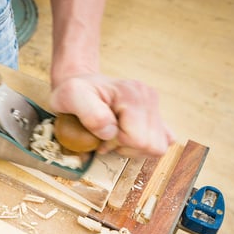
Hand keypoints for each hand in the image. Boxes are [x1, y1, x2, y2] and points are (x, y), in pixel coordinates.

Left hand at [49, 73, 174, 156]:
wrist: (82, 84)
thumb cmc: (75, 91)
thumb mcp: (71, 97)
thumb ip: (90, 114)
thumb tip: (111, 132)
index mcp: (131, 93)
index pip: (139, 139)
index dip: (118, 144)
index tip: (101, 136)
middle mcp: (148, 97)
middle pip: (152, 146)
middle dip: (127, 148)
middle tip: (107, 137)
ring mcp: (154, 105)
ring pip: (157, 147)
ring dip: (134, 148)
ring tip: (115, 136)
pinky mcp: (156, 115)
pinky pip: (163, 142)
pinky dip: (143, 146)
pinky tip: (127, 137)